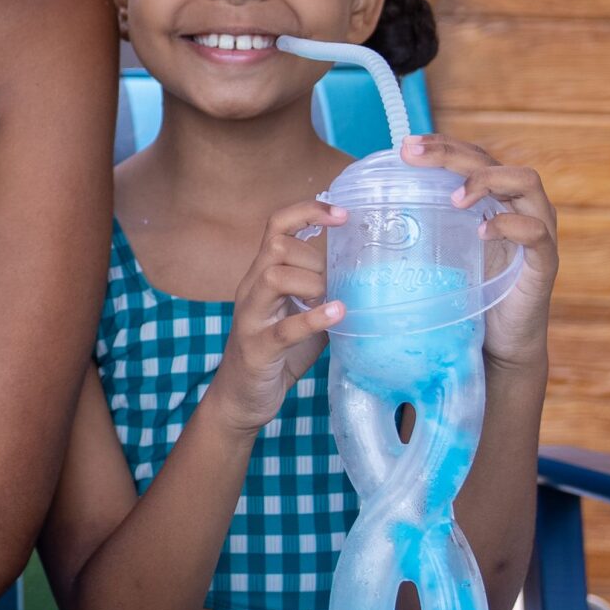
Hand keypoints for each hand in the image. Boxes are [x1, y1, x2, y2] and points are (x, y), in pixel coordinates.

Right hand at [206, 198, 348, 434]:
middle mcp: (250, 289)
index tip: (343, 214)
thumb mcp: (300, 313)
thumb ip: (324, 292)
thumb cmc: (276, 353)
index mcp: (261, 275)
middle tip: (336, 283)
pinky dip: (314, 318)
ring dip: (312, 284)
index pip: (276, 225)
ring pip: (273, 276)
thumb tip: (368, 277)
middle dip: (314, 258)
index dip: (307, 211)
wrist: (241, 398)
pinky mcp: (257, 349)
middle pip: (276, 246)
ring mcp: (250, 318)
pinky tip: (338, 314)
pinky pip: (284, 328)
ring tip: (333, 301)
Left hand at [402, 134, 559, 370]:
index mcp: (495, 200)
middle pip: (492, 160)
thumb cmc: (470, 295)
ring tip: (454, 197)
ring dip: (485, 180)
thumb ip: (424, 230)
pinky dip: (508, 225)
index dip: (442, 144)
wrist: (502, 344)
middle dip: (451, 153)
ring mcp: (539, 231)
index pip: (472, 156)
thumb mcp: (442, 255)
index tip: (405, 145)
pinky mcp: (545, 262)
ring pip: (524, 181)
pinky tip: (481, 231)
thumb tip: (366, 214)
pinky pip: (535, 231)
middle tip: (412, 155)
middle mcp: (521, 206)